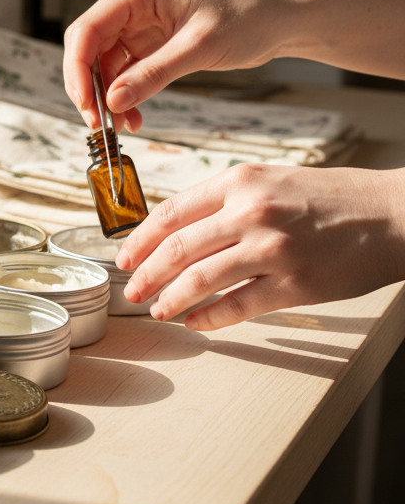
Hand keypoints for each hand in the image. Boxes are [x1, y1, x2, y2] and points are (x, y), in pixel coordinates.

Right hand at [63, 0, 290, 130]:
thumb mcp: (198, 48)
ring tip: (121, 126)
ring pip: (105, 64)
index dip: (77, 67)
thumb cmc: (247, 18)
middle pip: (89, 47)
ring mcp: (140, 25)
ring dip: (108, 96)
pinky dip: (127, 95)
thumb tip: (112, 102)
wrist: (281, 19)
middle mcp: (133, 5)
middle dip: (89, 86)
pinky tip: (134, 117)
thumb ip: (153, 74)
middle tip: (97, 122)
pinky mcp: (152, 43)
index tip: (85, 103)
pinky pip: (126, 72)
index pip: (88, 28)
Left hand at [120, 163, 404, 329]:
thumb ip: (224, 200)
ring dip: (170, 299)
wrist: (392, 214)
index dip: (139, 240)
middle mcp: (251, 213)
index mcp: (240, 182)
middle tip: (131, 290)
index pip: (171, 212)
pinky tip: (195, 322)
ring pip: (200, 280)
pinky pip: (237, 307)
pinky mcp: (295, 285)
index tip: (125, 257)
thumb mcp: (270, 181)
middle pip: (177, 248)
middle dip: (145, 274)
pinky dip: (208, 318)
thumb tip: (175, 230)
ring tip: (158, 309)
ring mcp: (273, 250)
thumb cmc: (329, 197)